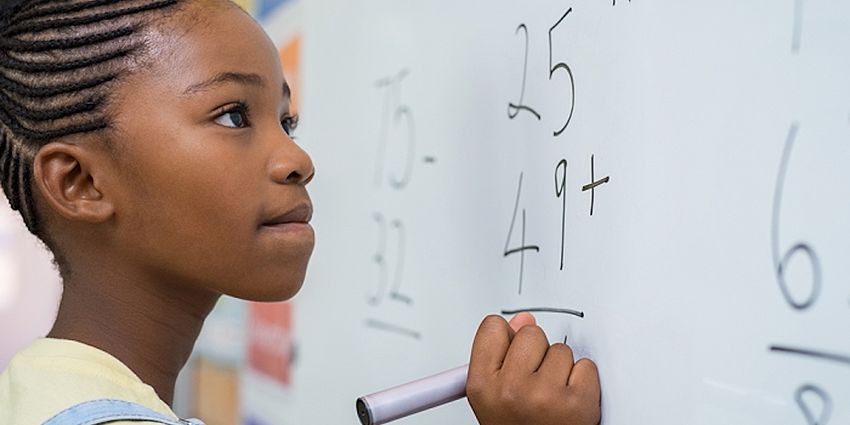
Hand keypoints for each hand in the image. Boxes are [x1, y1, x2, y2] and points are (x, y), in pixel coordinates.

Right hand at [466, 313, 600, 424]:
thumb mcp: (494, 397)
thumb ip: (501, 356)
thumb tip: (523, 321)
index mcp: (482, 386)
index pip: (493, 328)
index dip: (507, 339)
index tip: (512, 352)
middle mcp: (511, 389)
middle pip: (530, 333)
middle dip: (537, 353)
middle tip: (535, 383)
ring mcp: (545, 396)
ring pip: (561, 350)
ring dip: (562, 369)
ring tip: (553, 397)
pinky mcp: (578, 403)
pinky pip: (586, 366)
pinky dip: (584, 381)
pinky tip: (571, 401)